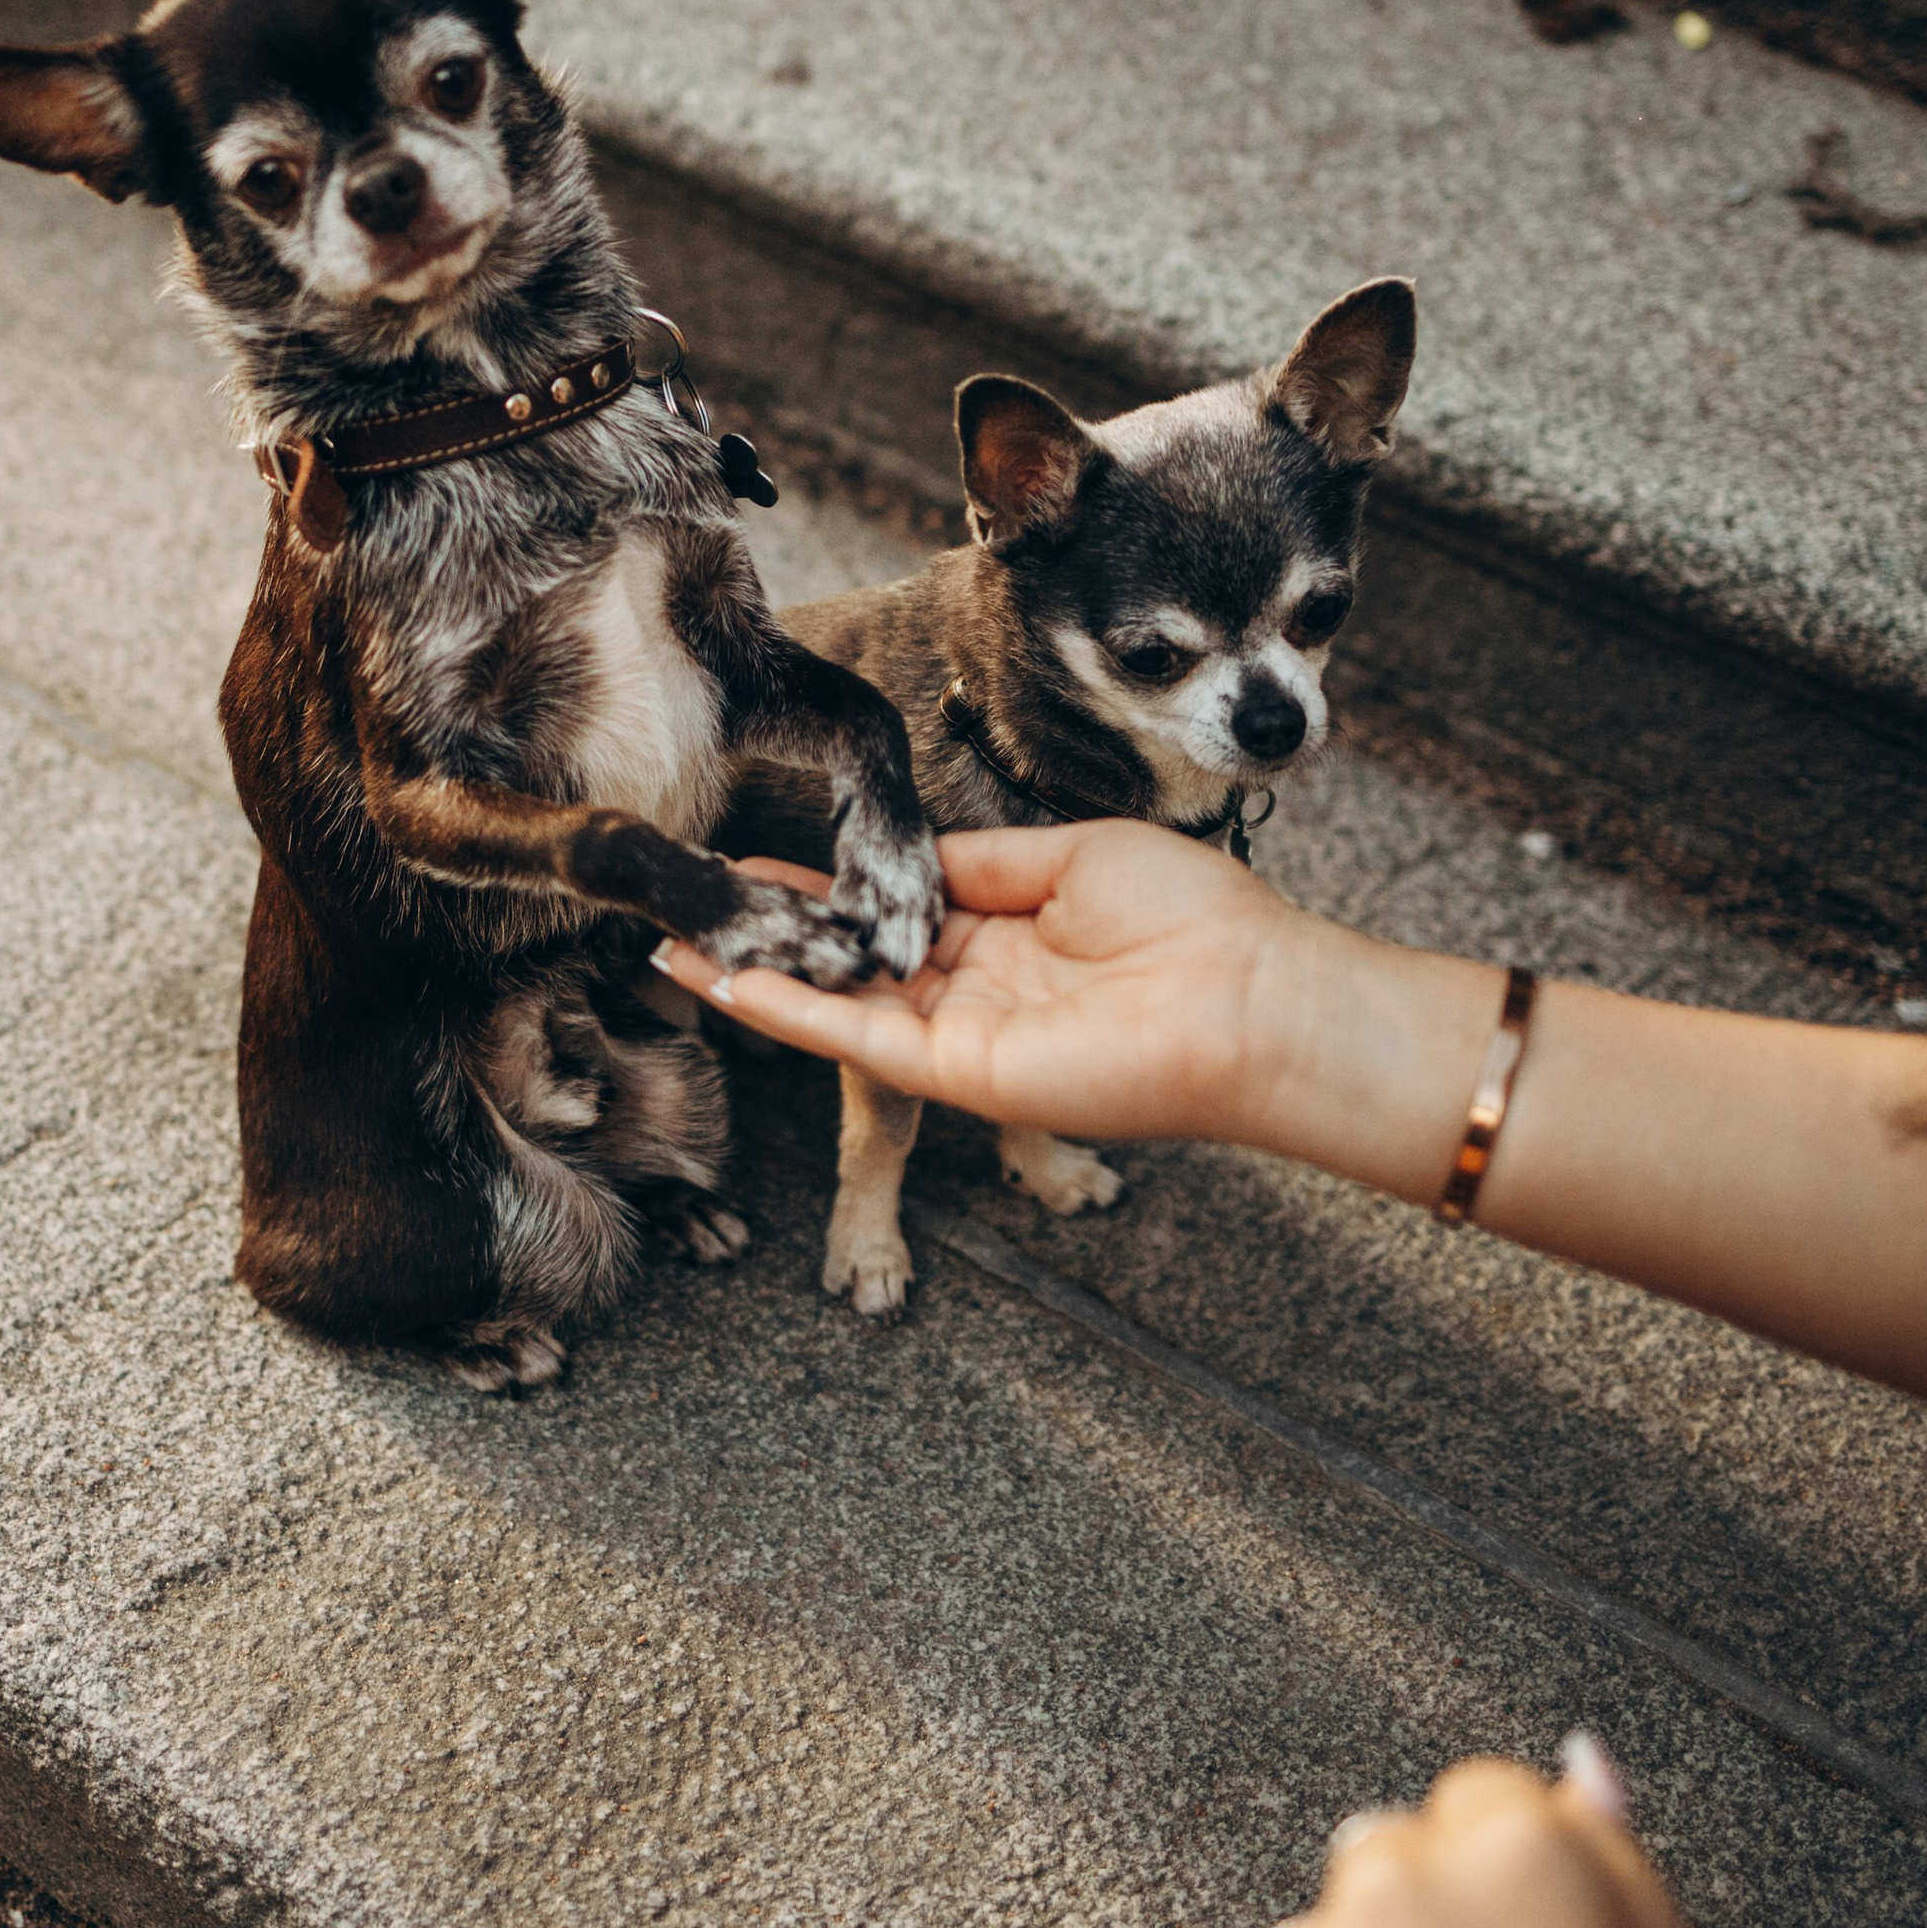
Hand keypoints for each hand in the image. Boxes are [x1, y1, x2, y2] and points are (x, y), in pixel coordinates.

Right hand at [658, 819, 1305, 1144]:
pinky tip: (723, 980)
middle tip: (695, 899)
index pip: (896, 908)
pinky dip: (786, 1011)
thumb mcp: (1070, 854)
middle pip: (853, 958)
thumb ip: (980, 860)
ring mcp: (964, 1033)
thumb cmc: (1192, 919)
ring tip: (677, 942)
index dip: (826, 887)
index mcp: (1010, 929)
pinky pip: (856, 1038)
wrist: (1249, 996)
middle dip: (773, 931)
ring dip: (757, 974)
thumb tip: (911, 854)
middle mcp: (978, 986)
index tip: (760, 861)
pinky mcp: (959, 1072)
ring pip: (837, 1002)